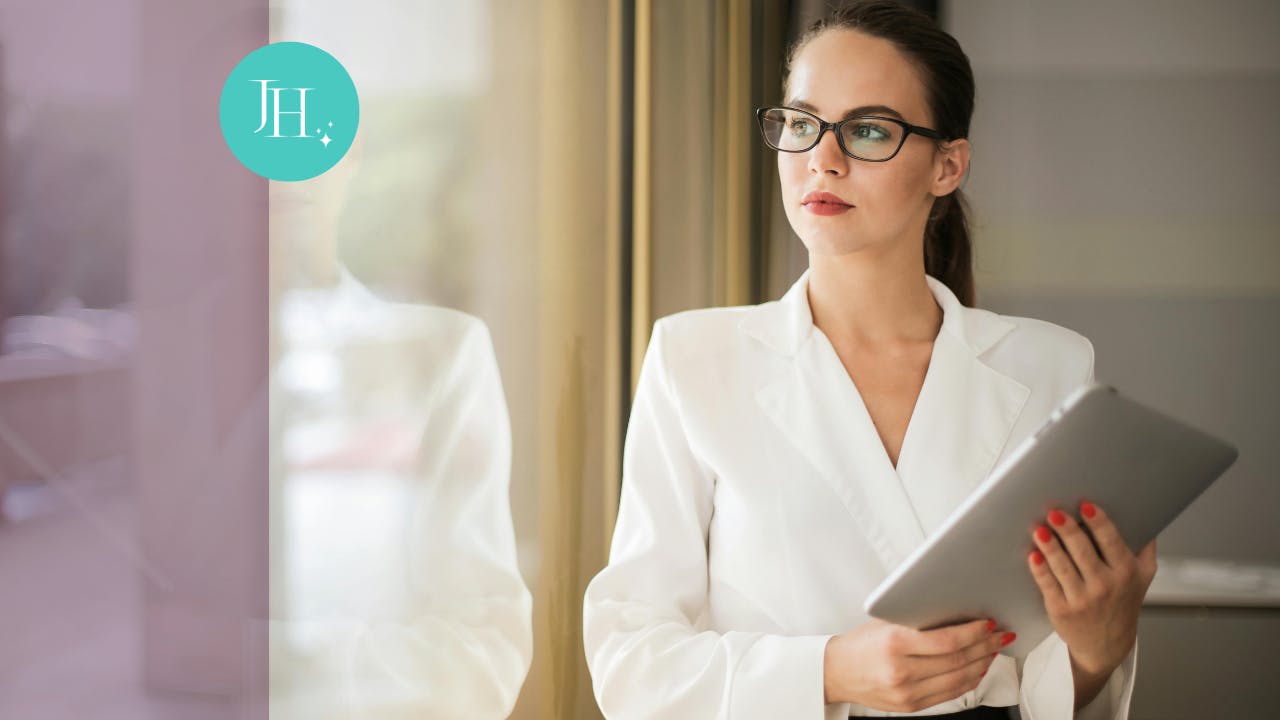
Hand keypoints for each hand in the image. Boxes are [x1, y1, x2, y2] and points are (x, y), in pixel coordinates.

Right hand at [823, 617, 1013, 711]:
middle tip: (1000, 634)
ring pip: (959, 679)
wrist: (837, 672)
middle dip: (984, 646)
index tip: (988, 623)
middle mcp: (901, 671)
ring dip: (982, 663)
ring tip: (993, 649)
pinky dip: (969, 680)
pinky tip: (977, 668)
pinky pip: (950, 693)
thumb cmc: (860, 644)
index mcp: (894, 643)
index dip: (973, 633)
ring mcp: (907, 692)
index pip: (946, 641)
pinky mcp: (912, 706)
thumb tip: (958, 613)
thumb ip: (918, 620)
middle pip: (957, 660)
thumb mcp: (885, 623)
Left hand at [1027, 501, 1156, 705]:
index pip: (1111, 542)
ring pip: (1063, 567)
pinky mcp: (1061, 610)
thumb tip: (1144, 515)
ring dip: (1049, 546)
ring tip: (1039, 529)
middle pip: (1083, 552)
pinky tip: (1033, 555)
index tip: (1086, 506)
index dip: (1099, 523)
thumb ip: (1144, 547)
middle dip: (1068, 530)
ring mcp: (1082, 600)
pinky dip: (1040, 569)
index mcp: (1126, 573)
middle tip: (1054, 512)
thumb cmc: (1123, 602)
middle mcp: (1105, 586)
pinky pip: (1047, 585)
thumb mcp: (1142, 576)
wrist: (1108, 644)